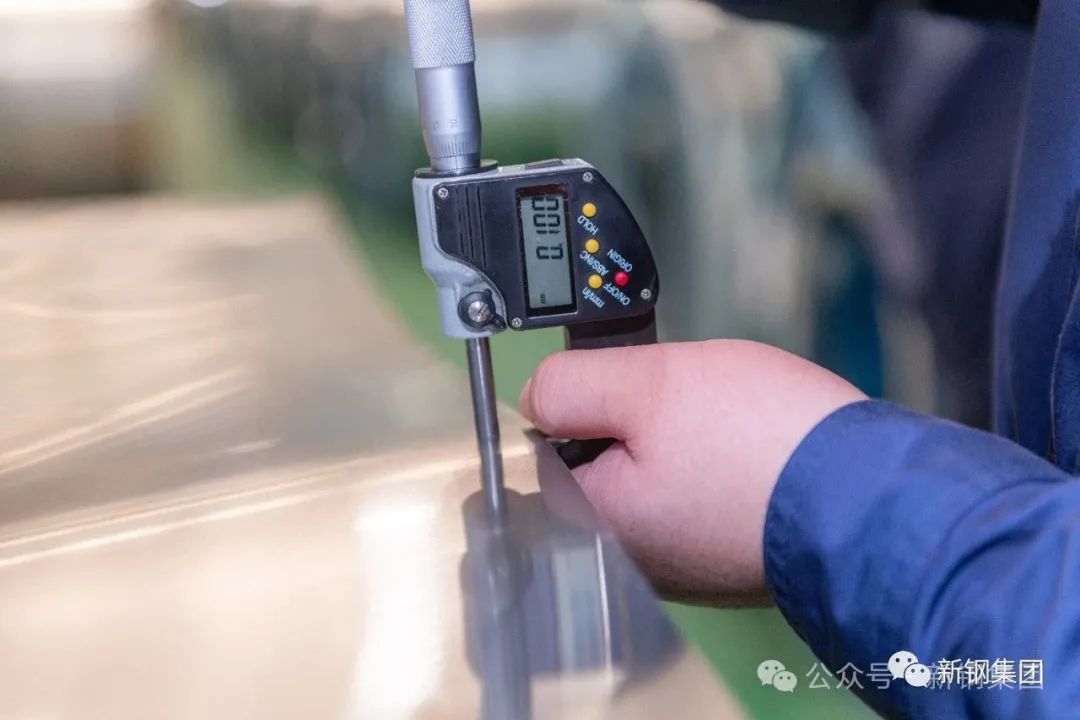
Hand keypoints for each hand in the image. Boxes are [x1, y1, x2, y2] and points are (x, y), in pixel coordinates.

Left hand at [520, 340, 864, 604]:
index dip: (571, 403)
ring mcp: (680, 563)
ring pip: (648, 475)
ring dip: (672, 441)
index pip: (539, 452)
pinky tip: (742, 451)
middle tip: (676, 400)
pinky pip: (693, 495)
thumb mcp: (647, 383)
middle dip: (628, 421)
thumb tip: (536, 395)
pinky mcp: (723, 555)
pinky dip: (709, 467)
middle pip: (596, 464)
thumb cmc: (764, 446)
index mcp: (594, 523)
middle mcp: (629, 558)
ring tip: (721, 423)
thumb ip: (572, 385)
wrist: (873, 500)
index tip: (609, 385)